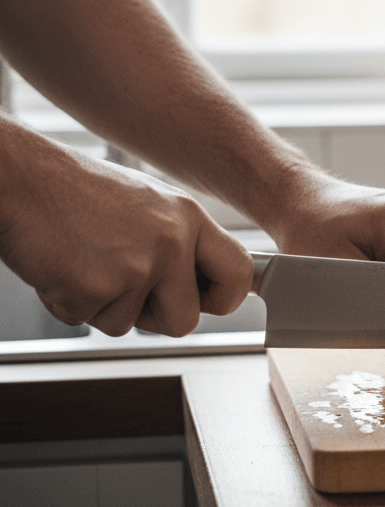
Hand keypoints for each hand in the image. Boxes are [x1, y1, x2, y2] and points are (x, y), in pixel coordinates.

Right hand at [0, 138, 252, 336]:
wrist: (22, 180)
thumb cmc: (77, 193)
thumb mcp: (150, 205)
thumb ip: (181, 242)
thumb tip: (205, 285)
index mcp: (190, 218)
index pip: (240, 272)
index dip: (225, 298)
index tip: (209, 303)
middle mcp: (173, 241)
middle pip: (187, 320)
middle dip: (155, 319)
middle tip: (124, 289)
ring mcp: (139, 265)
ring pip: (130, 326)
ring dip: (104, 308)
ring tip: (86, 262)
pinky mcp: (100, 287)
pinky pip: (90, 321)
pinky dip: (71, 305)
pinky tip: (63, 267)